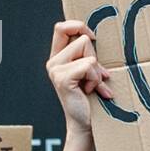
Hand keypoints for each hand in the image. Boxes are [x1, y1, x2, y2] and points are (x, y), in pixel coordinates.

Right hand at [46, 20, 113, 134]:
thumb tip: (96, 37)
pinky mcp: (62, 79)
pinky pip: (88, 65)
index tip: (92, 38)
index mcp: (57, 57)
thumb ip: (87, 54)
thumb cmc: (91, 99)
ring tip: (91, 85)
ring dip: (96, 70)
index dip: (79, 26)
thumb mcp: (89, 71)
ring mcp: (56, 70)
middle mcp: (53, 62)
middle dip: (95, 56)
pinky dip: (95, 79)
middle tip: (94, 76)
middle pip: (81, 37)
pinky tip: (90, 91)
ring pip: (87, 50)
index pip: (61, 27)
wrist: (85, 124)